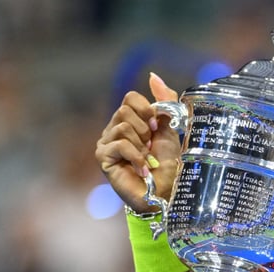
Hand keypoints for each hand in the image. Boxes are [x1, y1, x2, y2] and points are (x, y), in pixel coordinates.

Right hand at [95, 73, 182, 213]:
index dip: (147, 109)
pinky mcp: (103, 157)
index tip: (158, 128)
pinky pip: (119, 144)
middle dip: (145, 129)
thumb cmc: (168, 166)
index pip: (130, 97)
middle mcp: (114, 129)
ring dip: (142, 145)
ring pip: (123, 126)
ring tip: (147, 160)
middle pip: (125, 110)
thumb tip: (153, 76)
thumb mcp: (170, 130)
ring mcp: (106, 143)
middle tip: (151, 147)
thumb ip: (164, 103)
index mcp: (130, 120)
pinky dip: (136, 157)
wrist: (165, 194)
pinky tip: (142, 169)